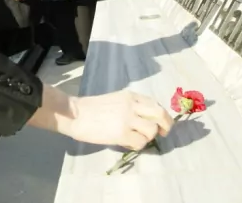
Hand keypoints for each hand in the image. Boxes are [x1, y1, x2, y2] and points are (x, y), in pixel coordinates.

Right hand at [27, 86, 172, 150]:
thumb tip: (146, 120)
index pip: (155, 104)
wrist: (75, 114)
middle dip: (166, 125)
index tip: (161, 124)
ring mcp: (127, 119)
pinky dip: (136, 145)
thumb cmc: (91, 109)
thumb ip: (131, 106)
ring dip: (147, 138)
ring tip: (135, 139)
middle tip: (163, 133)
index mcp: (130, 96)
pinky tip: (126, 143)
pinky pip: (140, 142)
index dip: (162, 115)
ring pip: (152, 130)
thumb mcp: (115, 100)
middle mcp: (132, 105)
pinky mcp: (122, 133)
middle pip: (160, 114)